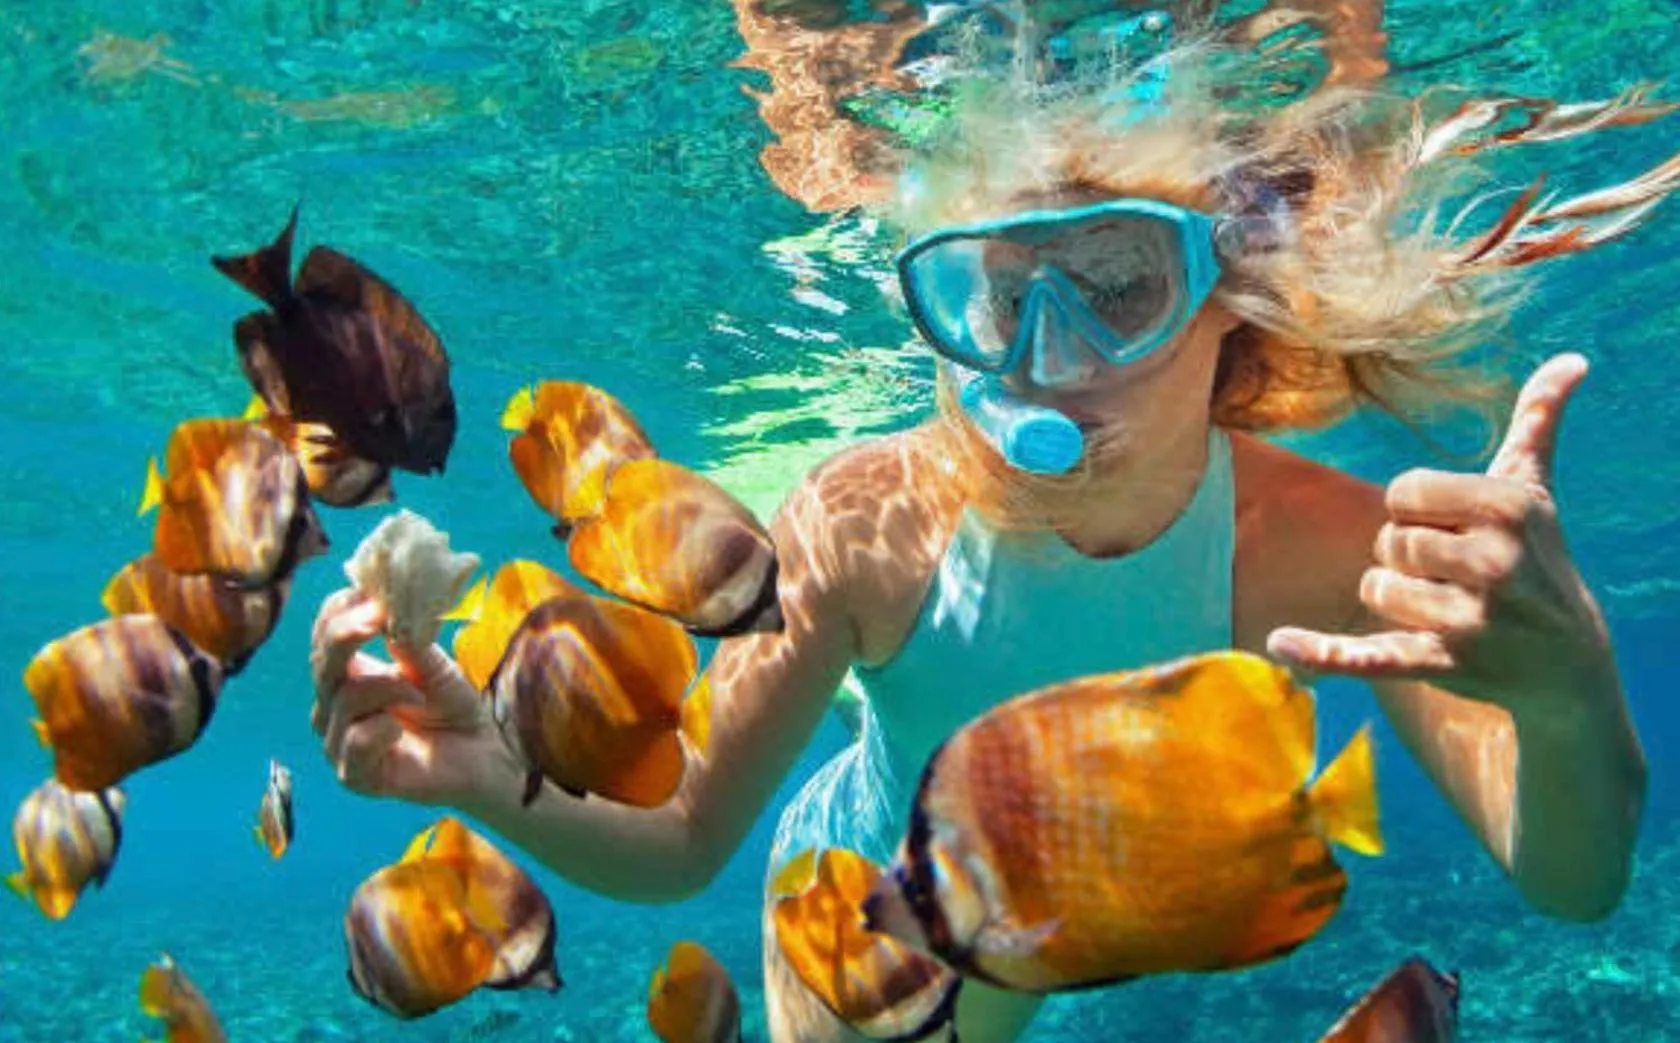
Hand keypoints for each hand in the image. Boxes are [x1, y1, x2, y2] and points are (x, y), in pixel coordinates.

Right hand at [309, 587, 512, 805]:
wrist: (482, 754)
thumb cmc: (454, 707)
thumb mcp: (433, 664)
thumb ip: (407, 640)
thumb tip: (384, 604)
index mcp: (347, 675)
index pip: (324, 638)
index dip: (339, 612)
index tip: (367, 590)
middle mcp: (334, 707)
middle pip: (321, 663)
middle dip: (346, 634)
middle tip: (377, 617)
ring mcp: (340, 743)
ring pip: (343, 699)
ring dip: (386, 687)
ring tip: (418, 690)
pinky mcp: (355, 776)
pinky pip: (354, 742)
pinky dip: (380, 728)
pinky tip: (399, 728)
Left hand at [1268, 353, 1612, 719]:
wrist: (1566, 661)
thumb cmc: (1538, 558)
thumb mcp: (1535, 490)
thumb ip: (1537, 421)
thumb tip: (1572, 359)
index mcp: (1506, 508)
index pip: (1403, 492)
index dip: (1417, 511)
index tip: (1455, 529)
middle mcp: (1493, 561)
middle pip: (1388, 540)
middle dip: (1407, 556)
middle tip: (1453, 574)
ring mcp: (1469, 619)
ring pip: (1375, 588)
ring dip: (1395, 598)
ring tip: (1446, 608)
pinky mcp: (1442, 664)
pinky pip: (1370, 654)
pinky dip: (1323, 654)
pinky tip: (1280, 644)